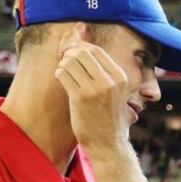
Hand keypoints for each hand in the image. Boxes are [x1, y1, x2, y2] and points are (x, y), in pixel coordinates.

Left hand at [54, 23, 132, 150]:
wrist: (109, 145)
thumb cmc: (109, 118)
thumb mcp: (116, 92)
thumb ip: (103, 69)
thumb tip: (82, 36)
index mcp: (120, 77)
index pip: (95, 49)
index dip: (79, 47)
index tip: (71, 53)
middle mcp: (110, 80)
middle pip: (82, 52)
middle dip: (69, 54)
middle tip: (65, 62)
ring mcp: (96, 88)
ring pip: (70, 61)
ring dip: (63, 65)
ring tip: (65, 74)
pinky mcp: (81, 97)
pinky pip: (63, 74)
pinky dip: (60, 74)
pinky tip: (63, 81)